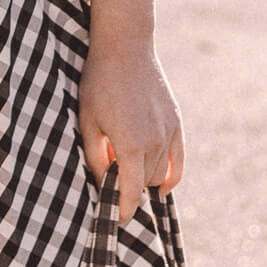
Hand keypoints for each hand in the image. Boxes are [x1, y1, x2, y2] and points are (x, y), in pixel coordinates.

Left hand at [77, 40, 183, 224]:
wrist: (125, 47)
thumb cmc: (99, 83)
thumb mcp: (88, 121)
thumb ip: (96, 158)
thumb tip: (102, 184)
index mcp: (131, 145)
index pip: (129, 193)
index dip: (121, 211)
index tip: (113, 219)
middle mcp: (155, 143)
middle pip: (143, 184)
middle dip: (127, 190)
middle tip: (108, 185)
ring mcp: (169, 133)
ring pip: (159, 174)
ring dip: (143, 178)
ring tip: (122, 166)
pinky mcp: (177, 123)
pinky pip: (178, 162)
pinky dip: (171, 177)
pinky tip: (161, 187)